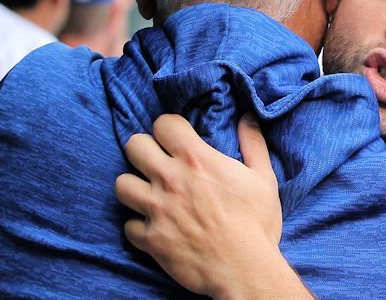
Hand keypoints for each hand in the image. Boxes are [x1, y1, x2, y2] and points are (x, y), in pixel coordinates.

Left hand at [116, 113, 307, 298]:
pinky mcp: (151, 239)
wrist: (246, 269)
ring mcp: (157, 210)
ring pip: (121, 184)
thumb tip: (248, 117)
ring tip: (150, 194)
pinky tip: (154, 227)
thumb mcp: (263, 178)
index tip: (176, 139)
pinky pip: (128, 226)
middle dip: (144, 150)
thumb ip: (252, 143)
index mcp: (196, 160)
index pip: (163, 124)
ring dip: (135, 187)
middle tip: (157, 162)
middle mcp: (170, 180)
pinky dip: (139, 226)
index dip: (169, 128)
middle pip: (134, 146)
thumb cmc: (257, 223)